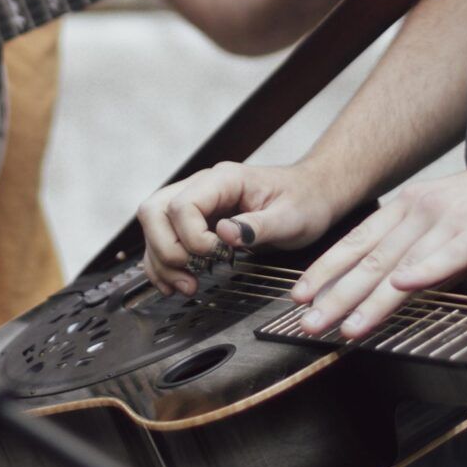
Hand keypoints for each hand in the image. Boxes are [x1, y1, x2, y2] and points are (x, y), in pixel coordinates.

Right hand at [138, 160, 339, 296]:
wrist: (313, 194)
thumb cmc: (305, 201)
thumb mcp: (291, 218)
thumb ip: (257, 227)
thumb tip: (223, 235)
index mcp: (224, 180)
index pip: (182, 205)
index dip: (193, 237)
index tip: (219, 256)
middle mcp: (202, 187)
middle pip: (154, 211)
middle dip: (166, 250)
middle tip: (192, 275)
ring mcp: (196, 203)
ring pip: (153, 226)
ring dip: (162, 261)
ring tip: (186, 286)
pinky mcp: (195, 221)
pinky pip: (164, 238)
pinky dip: (163, 263)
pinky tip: (176, 283)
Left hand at [290, 154, 466, 340]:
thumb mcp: (448, 219)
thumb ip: (419, 248)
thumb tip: (394, 283)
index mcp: (408, 206)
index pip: (355, 241)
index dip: (325, 270)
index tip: (299, 296)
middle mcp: (420, 210)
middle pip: (368, 258)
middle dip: (333, 294)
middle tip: (308, 323)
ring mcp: (449, 220)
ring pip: (399, 264)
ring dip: (368, 299)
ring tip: (345, 326)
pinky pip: (446, 256)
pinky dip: (421, 273)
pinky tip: (401, 288)